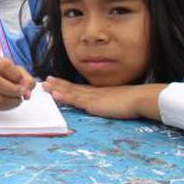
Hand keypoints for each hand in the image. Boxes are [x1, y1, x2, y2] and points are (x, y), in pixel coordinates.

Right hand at [0, 55, 34, 110]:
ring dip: (14, 101)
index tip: (20, 79)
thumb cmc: (1, 74)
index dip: (16, 74)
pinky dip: (9, 106)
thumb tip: (27, 94)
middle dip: (14, 90)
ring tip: (17, 97)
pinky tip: (11, 101)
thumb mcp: (14, 69)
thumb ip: (26, 79)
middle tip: (22, 92)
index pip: (4, 65)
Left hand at [43, 77, 163, 120]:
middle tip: (44, 81)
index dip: (65, 84)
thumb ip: (110, 101)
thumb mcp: (118, 100)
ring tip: (45, 86)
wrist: (140, 98)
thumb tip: (108, 103)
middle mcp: (92, 92)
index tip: (54, 80)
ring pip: (70, 92)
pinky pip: (76, 100)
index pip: (78, 87)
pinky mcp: (93, 104)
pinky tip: (56, 95)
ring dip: (56, 89)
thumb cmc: (133, 101)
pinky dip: (65, 97)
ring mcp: (92, 97)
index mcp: (98, 92)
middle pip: (71, 87)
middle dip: (57, 85)